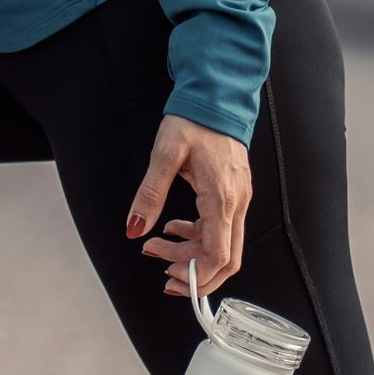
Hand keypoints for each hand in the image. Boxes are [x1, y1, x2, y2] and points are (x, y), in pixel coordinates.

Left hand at [124, 114, 251, 301]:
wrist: (216, 99)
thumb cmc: (195, 121)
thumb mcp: (165, 154)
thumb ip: (150, 194)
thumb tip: (136, 227)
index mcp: (221, 197)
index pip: (218, 255)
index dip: (195, 275)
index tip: (169, 275)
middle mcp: (235, 203)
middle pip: (227, 260)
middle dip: (195, 275)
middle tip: (165, 274)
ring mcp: (237, 200)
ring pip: (223, 246)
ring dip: (191, 255)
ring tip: (156, 246)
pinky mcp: (232, 195)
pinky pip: (220, 229)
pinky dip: (197, 237)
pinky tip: (174, 228)